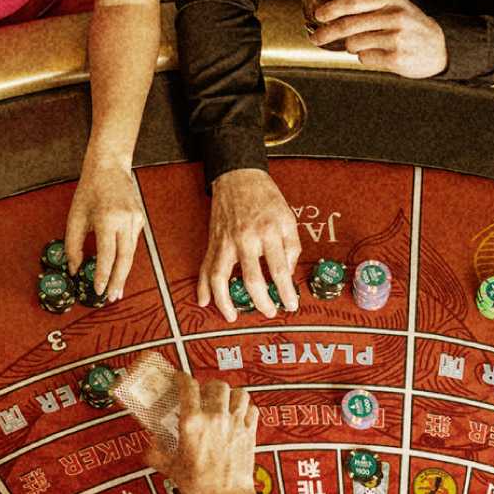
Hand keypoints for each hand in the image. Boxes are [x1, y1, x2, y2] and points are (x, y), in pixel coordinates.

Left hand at [65, 157, 143, 300]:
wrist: (110, 167)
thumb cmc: (90, 189)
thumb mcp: (75, 217)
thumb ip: (73, 245)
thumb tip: (74, 268)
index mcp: (108, 219)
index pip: (107, 255)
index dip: (103, 275)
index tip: (98, 290)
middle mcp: (126, 221)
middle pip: (124, 259)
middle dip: (118, 281)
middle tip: (112, 297)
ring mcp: (136, 220)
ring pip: (131, 254)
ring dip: (123, 273)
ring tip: (115, 290)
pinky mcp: (140, 220)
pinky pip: (133, 244)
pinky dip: (125, 258)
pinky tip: (119, 269)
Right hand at [143, 375, 265, 493]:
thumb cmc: (200, 487)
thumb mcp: (172, 469)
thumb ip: (157, 454)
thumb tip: (150, 446)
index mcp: (192, 423)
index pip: (188, 387)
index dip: (183, 378)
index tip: (181, 379)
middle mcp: (215, 418)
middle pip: (216, 385)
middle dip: (209, 386)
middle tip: (204, 393)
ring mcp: (235, 424)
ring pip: (239, 393)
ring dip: (231, 394)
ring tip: (224, 399)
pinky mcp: (250, 433)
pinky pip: (252, 409)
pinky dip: (247, 408)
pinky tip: (239, 414)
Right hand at [200, 168, 300, 323]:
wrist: (238, 177)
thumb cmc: (265, 197)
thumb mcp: (287, 217)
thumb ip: (291, 246)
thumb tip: (286, 274)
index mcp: (267, 232)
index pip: (278, 269)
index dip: (286, 291)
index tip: (291, 304)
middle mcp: (245, 239)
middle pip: (252, 279)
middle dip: (262, 302)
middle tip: (269, 312)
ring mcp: (226, 242)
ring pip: (220, 277)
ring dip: (225, 301)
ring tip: (231, 316)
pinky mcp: (213, 242)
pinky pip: (205, 267)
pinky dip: (202, 286)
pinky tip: (204, 301)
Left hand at [310, 0, 447, 76]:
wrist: (438, 47)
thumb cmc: (410, 23)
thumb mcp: (394, 1)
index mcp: (391, 0)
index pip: (357, 1)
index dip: (334, 8)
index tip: (318, 14)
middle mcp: (395, 17)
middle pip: (351, 25)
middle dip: (328, 32)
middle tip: (316, 38)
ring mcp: (397, 39)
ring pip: (355, 44)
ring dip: (350, 46)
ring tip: (359, 45)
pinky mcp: (397, 59)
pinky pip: (365, 59)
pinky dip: (363, 58)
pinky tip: (374, 54)